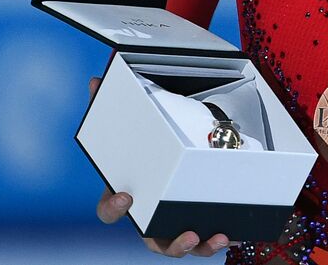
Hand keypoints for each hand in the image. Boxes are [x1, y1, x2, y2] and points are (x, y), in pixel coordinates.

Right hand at [89, 77, 232, 256]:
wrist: (167, 159)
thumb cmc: (142, 152)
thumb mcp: (128, 129)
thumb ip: (109, 106)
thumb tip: (96, 80)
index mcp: (126, 196)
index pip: (108, 211)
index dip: (113, 208)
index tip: (126, 196)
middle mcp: (147, 218)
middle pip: (153, 240)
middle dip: (171, 243)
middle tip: (186, 234)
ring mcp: (169, 227)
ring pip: (180, 247)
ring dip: (198, 247)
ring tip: (215, 237)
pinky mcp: (192, 227)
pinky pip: (202, 241)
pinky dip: (216, 241)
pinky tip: (231, 234)